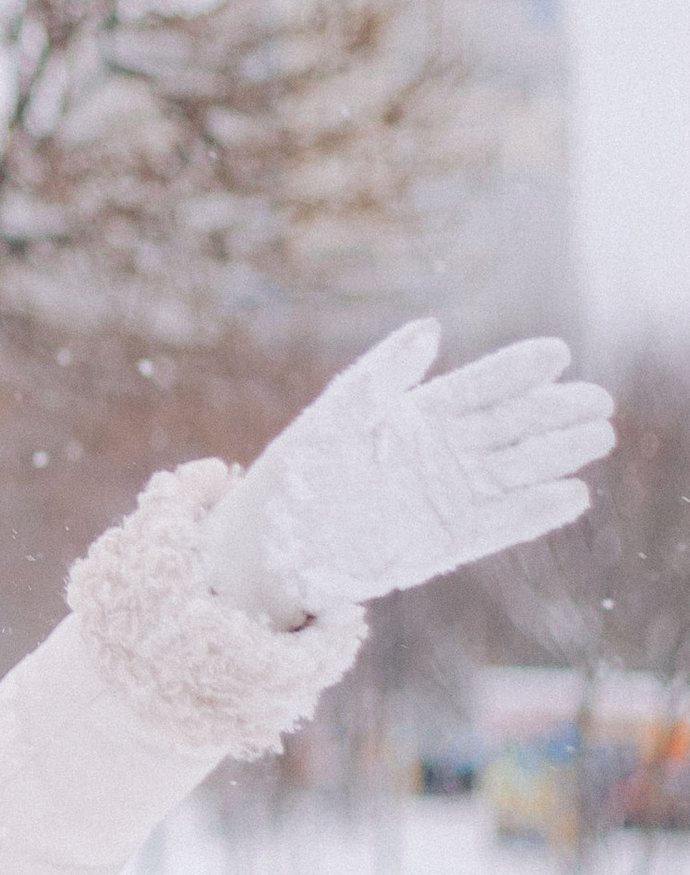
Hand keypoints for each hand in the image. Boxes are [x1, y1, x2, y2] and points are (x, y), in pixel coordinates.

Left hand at [202, 320, 613, 630]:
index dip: (517, 371)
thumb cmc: (298, 472)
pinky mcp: (447, 543)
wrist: (274, 546)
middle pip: (509, 428)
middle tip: (600, 400)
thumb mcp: (338, 415)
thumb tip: (431, 328)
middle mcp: (441, 454)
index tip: (558, 352)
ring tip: (598, 437)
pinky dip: (534, 513)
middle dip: (554, 413)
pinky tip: (573, 495)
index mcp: (416, 416)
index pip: (478, 388)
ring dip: (556, 456)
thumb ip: (383, 375)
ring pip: (513, 472)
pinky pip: (499, 525)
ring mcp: (448, 498)